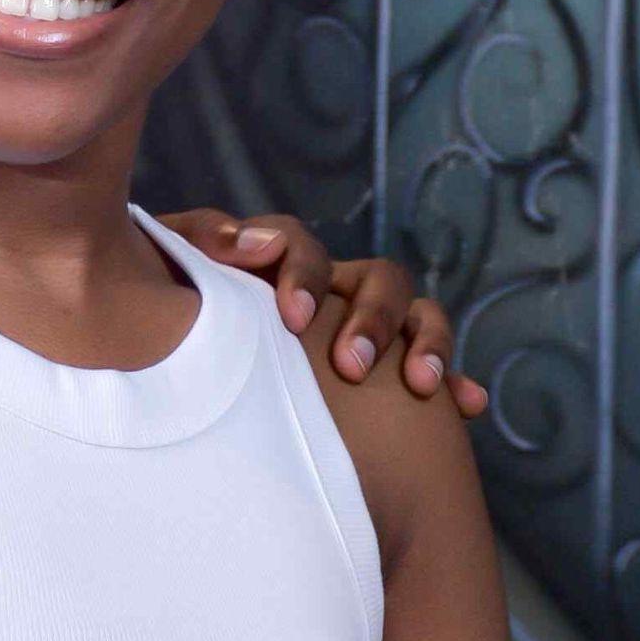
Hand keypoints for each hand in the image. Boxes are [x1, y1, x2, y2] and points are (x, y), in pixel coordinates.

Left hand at [158, 210, 490, 414]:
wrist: (188, 392)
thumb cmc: (177, 329)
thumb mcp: (172, 284)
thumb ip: (191, 246)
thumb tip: (232, 236)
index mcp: (276, 266)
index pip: (296, 245)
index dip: (298, 268)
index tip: (290, 313)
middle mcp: (332, 290)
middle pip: (375, 279)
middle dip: (370, 319)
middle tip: (350, 367)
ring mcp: (369, 329)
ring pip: (416, 315)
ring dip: (424, 342)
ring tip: (419, 384)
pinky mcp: (392, 376)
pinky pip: (435, 370)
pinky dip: (455, 381)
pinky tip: (466, 404)